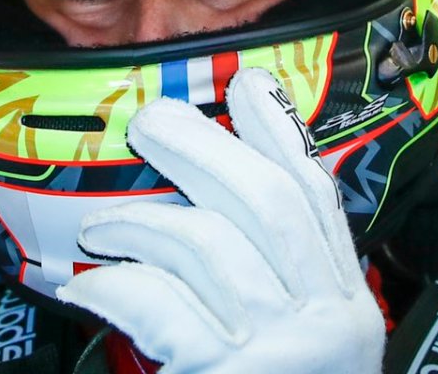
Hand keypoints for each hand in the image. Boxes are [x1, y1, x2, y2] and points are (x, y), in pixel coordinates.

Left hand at [56, 68, 384, 373]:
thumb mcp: (302, 356)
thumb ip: (278, 295)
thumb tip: (215, 216)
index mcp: (347, 313)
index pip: (318, 203)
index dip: (283, 139)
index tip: (251, 90)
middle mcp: (327, 326)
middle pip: (264, 204)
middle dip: (205, 151)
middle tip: (153, 123)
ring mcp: (281, 353)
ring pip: (206, 245)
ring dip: (142, 225)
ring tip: (104, 229)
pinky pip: (160, 305)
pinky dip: (116, 286)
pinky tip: (90, 285)